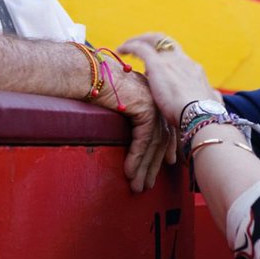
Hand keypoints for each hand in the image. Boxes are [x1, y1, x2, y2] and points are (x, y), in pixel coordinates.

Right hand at [89, 59, 174, 192]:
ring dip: (143, 168)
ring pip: (153, 144)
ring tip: (137, 186)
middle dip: (153, 165)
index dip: (166, 149)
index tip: (167, 164)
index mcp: (155, 98)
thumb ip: (132, 112)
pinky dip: (136, 158)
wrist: (92, 73)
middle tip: (147, 185)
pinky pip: (143, 140)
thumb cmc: (100, 86)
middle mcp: (158, 101)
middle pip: (161, 140)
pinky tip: (129, 172)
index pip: (165, 128)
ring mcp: (154, 104)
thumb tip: (131, 129)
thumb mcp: (121, 101)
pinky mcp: (145, 109)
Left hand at [119, 33, 220, 127]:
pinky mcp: (158, 65)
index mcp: (194, 69)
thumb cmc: (205, 114)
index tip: (156, 60)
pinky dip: (130, 46)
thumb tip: (215, 96)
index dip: (166, 55)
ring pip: (153, 40)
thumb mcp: (212, 101)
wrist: (201, 114)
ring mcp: (171, 61)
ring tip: (126, 47)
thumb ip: (212, 96)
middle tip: (139, 45)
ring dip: (139, 41)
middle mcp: (183, 60)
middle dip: (152, 41)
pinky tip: (121, 49)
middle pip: (166, 42)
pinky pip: (140, 48)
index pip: (178, 56)